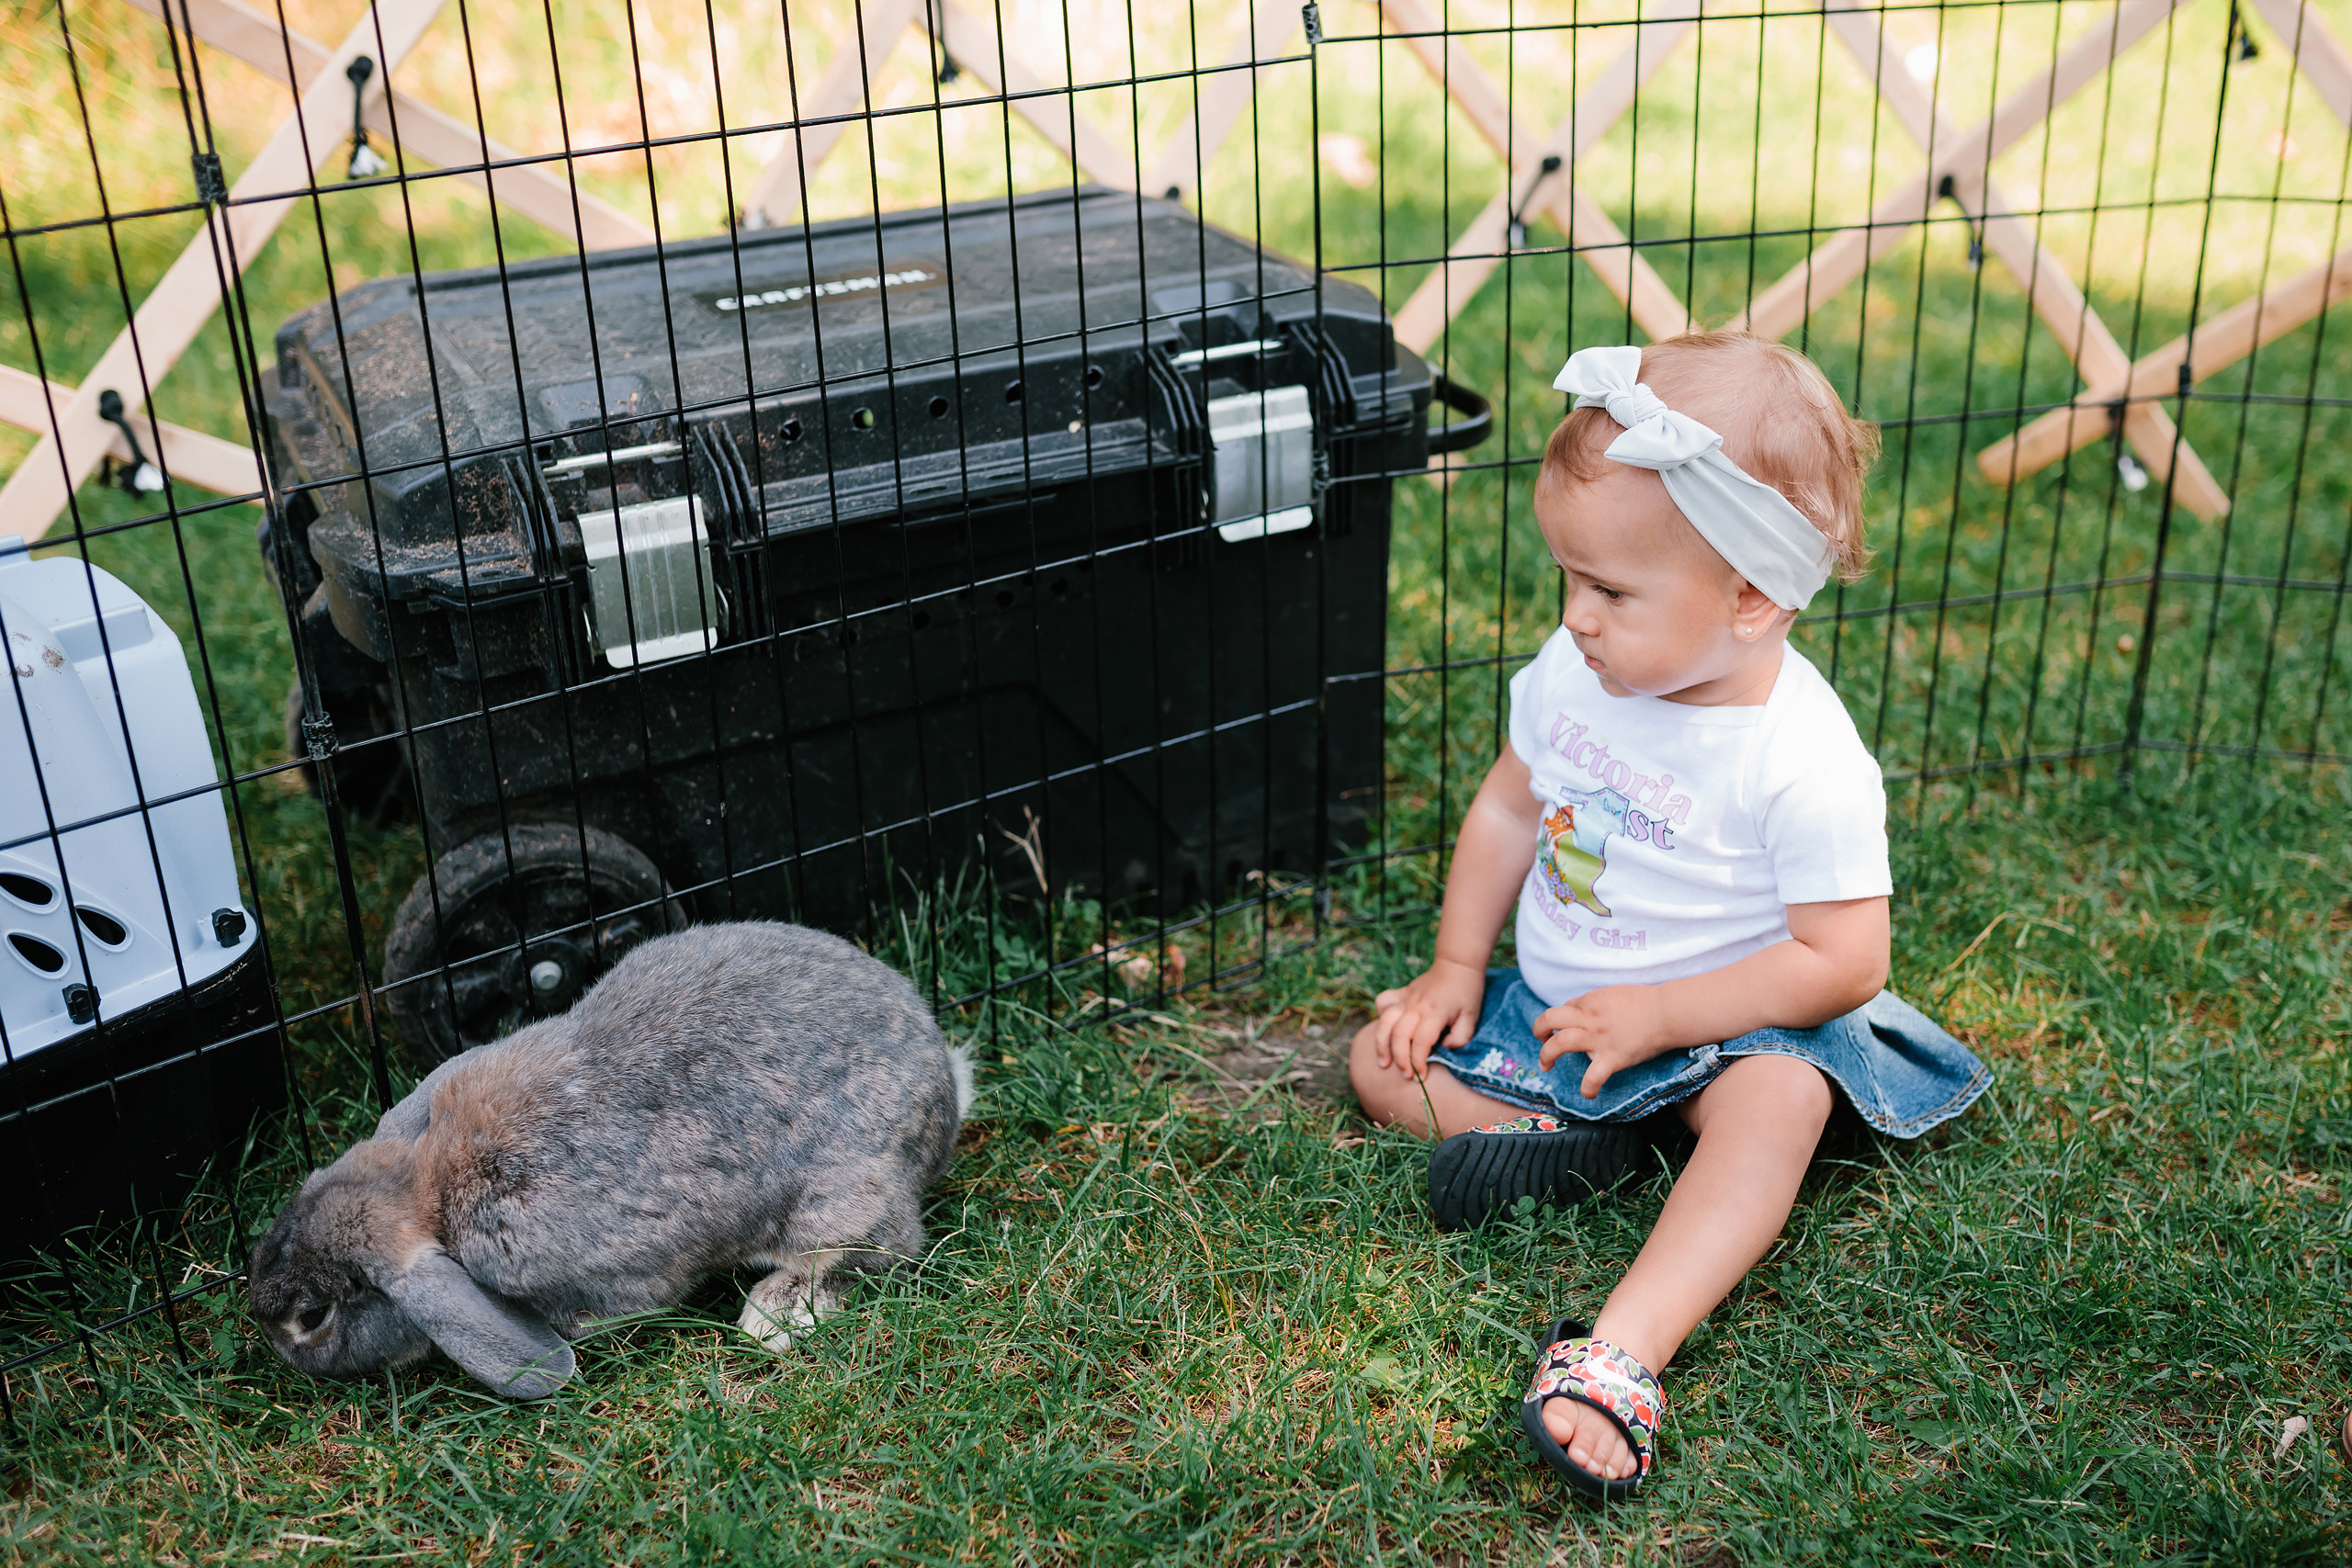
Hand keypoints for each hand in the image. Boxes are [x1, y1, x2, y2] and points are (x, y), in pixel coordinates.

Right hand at [1366, 959, 1486, 1079]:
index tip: (1422, 1076)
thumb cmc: (1467, 992)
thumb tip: (1443, 1048)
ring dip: (1381, 1044)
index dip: (1418, 1062)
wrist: (1457, 964)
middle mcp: (1415, 1006)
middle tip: (1407, 1075)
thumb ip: (1460, 1038)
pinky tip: (1385, 1030)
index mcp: (1434, 1013)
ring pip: (1385, 1022)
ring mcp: (1405, 998)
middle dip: (1400, 1060)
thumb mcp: (1472, 1018)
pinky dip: (1380, 1017)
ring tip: (1384, 1062)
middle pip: (1398, 1036)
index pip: (1420, 1043)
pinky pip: (1383, 1003)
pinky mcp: (1401, 993)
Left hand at [1533, 985, 1670, 1099]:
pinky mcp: (1613, 1058)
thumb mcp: (1614, 993)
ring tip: (1546, 1065)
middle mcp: (1589, 1018)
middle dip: (1539, 1030)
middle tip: (1541, 1041)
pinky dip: (1587, 1088)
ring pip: (1560, 1043)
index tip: (1564, 1028)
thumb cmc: (1646, 1002)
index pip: (1564, 1009)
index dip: (1561, 1019)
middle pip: (1550, 1019)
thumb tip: (1583, 1012)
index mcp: (1590, 1001)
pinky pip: (1593, 1076)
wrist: (1667, 1012)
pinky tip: (1588, 1094)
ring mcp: (1599, 1039)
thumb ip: (1596, 1003)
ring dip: (1546, 1054)